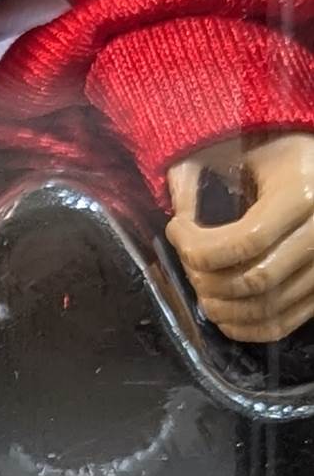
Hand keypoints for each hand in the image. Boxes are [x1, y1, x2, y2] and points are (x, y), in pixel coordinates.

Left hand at [166, 133, 313, 343]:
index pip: (245, 241)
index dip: (198, 246)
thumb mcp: (238, 147)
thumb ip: (197, 176)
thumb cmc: (274, 151)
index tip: (176, 229)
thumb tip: (175, 216)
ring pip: (266, 308)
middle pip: (254, 280)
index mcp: (302, 194)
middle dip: (206, 279)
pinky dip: (245, 328)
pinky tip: (221, 314)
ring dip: (220, 308)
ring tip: (200, 286)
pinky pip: (281, 324)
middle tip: (187, 263)